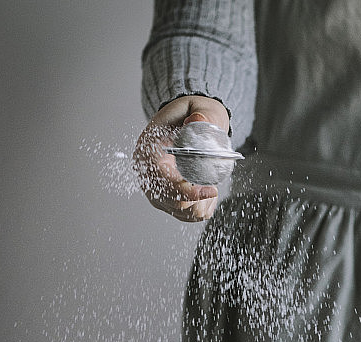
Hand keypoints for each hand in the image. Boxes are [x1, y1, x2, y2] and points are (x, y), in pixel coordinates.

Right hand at [133, 96, 229, 222]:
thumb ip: (201, 114)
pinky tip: (206, 192)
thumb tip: (198, 121)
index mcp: (147, 152)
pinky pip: (189, 216)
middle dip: (198, 199)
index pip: (161, 179)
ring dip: (202, 204)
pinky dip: (203, 208)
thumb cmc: (189, 115)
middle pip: (172, 202)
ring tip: (209, 185)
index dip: (185, 190)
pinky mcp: (169, 202)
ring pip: (182, 213)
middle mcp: (148, 175)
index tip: (210, 190)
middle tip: (213, 187)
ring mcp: (157, 191)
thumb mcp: (197, 107)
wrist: (186, 123)